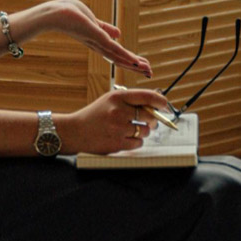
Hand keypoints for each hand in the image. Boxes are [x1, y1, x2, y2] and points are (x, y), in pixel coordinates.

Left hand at [30, 0, 150, 75]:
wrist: (54, 13)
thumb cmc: (68, 13)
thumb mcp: (92, 20)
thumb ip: (105, 28)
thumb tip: (119, 34)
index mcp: (97, 41)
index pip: (116, 53)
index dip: (130, 59)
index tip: (143, 65)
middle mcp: (98, 45)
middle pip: (119, 58)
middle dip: (135, 66)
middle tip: (150, 73)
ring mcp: (97, 42)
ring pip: (119, 56)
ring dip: (133, 64)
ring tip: (147, 70)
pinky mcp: (96, 37)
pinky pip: (113, 48)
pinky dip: (125, 56)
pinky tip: (135, 62)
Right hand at [57, 87, 172, 154]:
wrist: (75, 131)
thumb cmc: (95, 115)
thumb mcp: (109, 100)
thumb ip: (130, 100)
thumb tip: (155, 104)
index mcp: (117, 97)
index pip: (147, 96)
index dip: (160, 101)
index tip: (165, 105)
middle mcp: (118, 112)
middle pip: (149, 115)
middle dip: (153, 119)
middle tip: (149, 121)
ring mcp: (118, 129)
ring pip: (145, 131)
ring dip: (144, 131)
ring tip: (132, 129)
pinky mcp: (117, 143)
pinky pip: (138, 143)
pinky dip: (136, 141)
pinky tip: (126, 137)